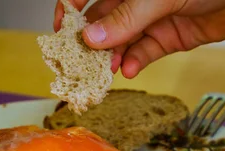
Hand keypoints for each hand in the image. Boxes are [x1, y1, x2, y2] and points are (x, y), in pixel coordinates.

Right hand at [54, 0, 224, 77]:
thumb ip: (127, 18)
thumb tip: (91, 38)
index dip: (70, 9)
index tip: (61, 30)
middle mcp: (133, 1)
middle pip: (101, 23)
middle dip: (90, 43)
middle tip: (82, 63)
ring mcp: (147, 20)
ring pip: (119, 42)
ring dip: (110, 57)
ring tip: (105, 71)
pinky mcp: (163, 39)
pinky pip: (141, 53)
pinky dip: (133, 62)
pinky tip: (127, 70)